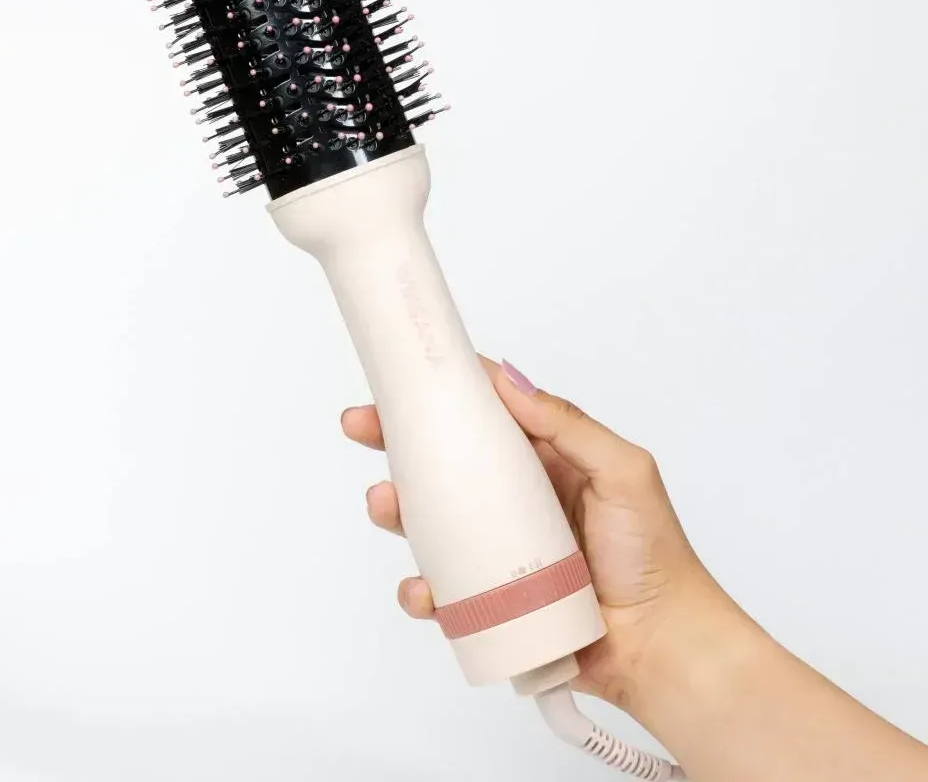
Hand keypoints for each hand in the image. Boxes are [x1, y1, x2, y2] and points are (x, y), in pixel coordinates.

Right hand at [341, 355, 732, 710]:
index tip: (406, 376)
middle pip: (444, 465)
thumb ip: (569, 424)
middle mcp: (515, 502)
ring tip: (383, 503)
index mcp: (544, 462)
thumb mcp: (621, 472)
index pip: (485, 416)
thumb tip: (508, 379)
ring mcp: (499, 552)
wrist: (662, 646)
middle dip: (396, 444)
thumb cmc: (651, 554)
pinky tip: (423, 588)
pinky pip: (444, 591)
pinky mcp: (491, 602)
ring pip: (431, 524)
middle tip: (361, 427)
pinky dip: (423, 589)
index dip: (444, 394)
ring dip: (396, 511)